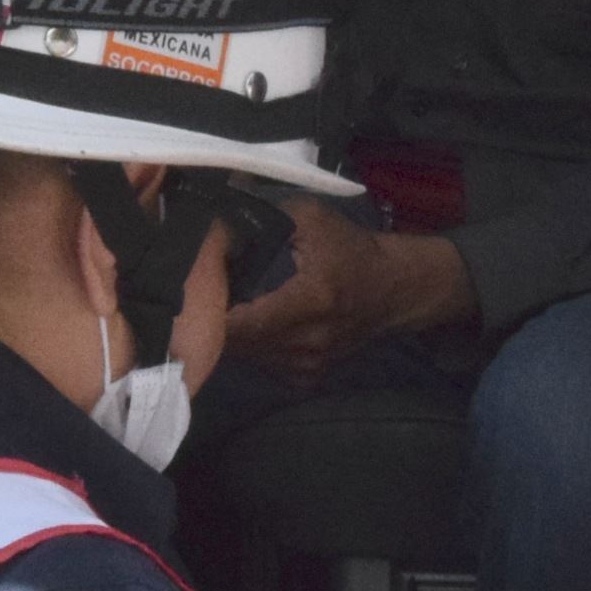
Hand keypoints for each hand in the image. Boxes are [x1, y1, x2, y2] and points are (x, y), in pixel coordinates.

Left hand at [220, 197, 469, 382]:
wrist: (394, 288)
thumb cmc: (350, 249)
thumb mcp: (312, 218)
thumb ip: (265, 214)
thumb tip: (219, 215)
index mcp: (310, 300)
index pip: (243, 323)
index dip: (212, 312)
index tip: (196, 292)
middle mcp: (309, 340)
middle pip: (239, 344)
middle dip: (216, 321)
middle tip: (203, 296)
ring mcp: (310, 363)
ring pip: (248, 358)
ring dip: (233, 336)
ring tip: (226, 308)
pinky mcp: (310, 376)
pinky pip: (265, 367)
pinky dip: (254, 350)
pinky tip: (254, 326)